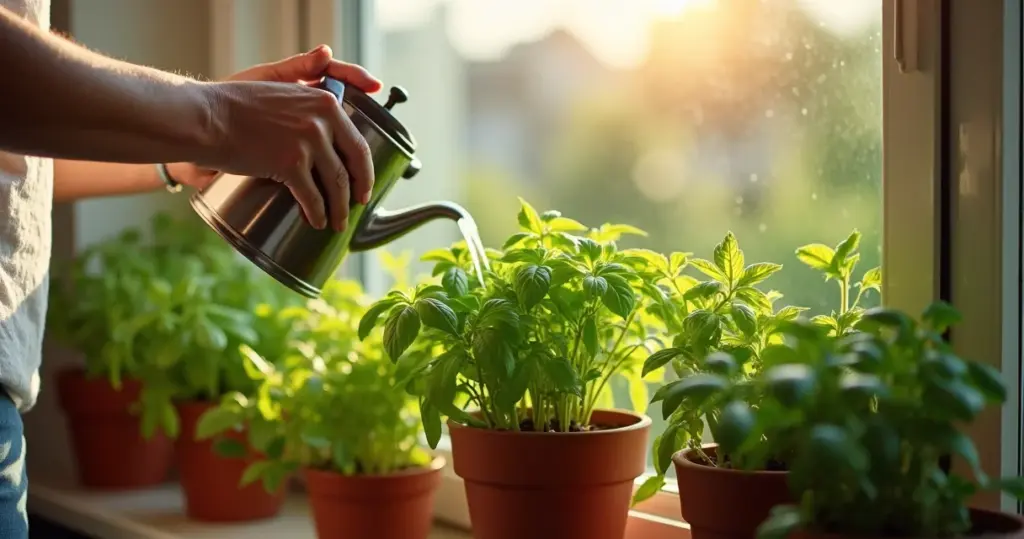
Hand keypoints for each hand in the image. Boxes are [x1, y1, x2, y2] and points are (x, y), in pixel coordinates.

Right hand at [186, 45, 381, 230]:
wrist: (207, 117)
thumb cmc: (239, 107)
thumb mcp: (284, 92)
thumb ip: (310, 102)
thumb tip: (329, 118)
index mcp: (325, 102)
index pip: (357, 141)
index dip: (364, 169)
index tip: (364, 183)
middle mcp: (322, 120)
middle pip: (352, 165)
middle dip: (357, 191)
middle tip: (357, 206)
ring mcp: (308, 142)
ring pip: (335, 185)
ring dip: (338, 209)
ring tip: (337, 223)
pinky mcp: (290, 164)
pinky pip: (312, 197)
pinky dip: (317, 213)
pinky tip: (317, 221)